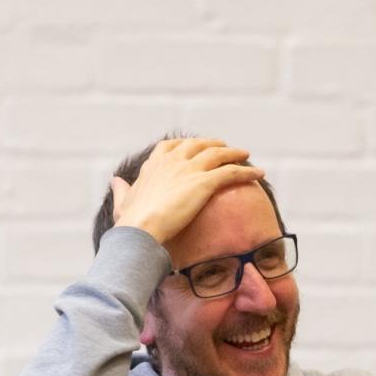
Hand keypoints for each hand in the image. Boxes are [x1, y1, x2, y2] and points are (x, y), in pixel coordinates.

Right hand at [110, 138, 263, 245]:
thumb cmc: (130, 223)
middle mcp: (173, 161)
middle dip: (213, 145)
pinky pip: (232, 172)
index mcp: (154, 165)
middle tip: (225, 148)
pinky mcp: (204, 183)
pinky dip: (248, 171)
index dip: (185, 145)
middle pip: (199, 145)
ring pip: (218, 154)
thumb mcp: (123, 202)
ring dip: (234, 153)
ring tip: (246, 155)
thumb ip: (122, 190)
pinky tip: (260, 173)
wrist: (140, 230)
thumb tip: (116, 180)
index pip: (172, 146)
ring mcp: (190, 170)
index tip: (194, 147)